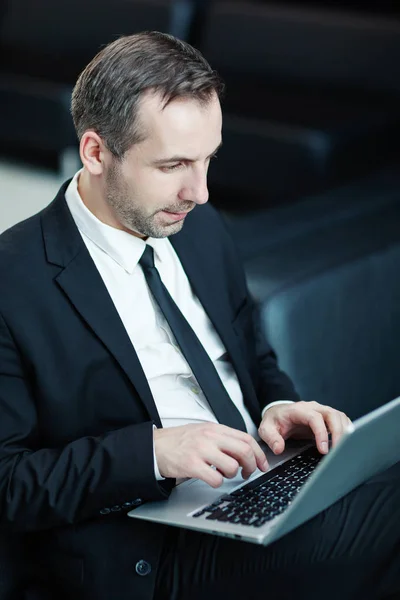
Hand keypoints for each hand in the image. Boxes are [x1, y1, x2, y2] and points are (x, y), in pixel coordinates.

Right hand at [154, 423, 268, 487]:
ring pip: (232, 466)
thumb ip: (222, 438)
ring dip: (232, 475)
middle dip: (251, 466)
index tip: (262, 465)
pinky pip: (215, 479)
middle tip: (247, 473)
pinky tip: (211, 478)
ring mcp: (200, 450)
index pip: (246, 438)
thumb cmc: (179, 441)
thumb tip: (244, 451)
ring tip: (224, 474)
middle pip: (244, 451)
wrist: (154, 446)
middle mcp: (209, 437)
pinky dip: (218, 483)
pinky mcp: (191, 464)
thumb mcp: (203, 432)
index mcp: (215, 428)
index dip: (258, 454)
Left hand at [258, 401, 352, 454]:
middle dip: (338, 432)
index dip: (321, 433)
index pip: (314, 418)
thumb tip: (279, 448)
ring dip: (345, 432)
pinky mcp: (327, 417)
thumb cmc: (275, 420)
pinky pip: (341, 420)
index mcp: (299, 410)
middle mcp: (313, 408)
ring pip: (339, 417)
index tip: (323, 450)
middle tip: (339, 451)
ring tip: (344, 449)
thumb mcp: (266, 428)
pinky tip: (346, 443)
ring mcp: (322, 411)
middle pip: (332, 415)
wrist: (279, 413)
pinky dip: (346, 430)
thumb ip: (271, 437)